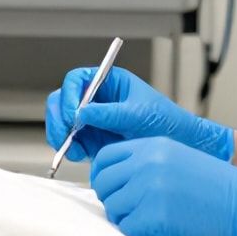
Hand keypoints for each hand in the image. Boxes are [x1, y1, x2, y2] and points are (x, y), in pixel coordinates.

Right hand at [44, 66, 233, 162]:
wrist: (177, 145)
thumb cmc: (165, 121)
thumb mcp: (137, 115)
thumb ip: (109, 113)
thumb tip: (81, 112)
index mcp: (108, 82)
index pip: (77, 80)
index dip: (70, 95)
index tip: (73, 114)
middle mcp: (96, 98)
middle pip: (62, 100)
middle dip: (59, 117)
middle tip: (66, 134)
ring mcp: (92, 119)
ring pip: (62, 122)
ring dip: (61, 135)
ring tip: (73, 149)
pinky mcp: (92, 139)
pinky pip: (70, 141)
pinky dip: (68, 148)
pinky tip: (79, 155)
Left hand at [90, 137, 236, 235]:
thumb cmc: (222, 191)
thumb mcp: (181, 161)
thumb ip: (149, 165)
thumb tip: (118, 184)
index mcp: (153, 145)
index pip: (106, 158)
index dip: (104, 177)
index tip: (113, 191)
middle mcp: (147, 162)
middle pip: (103, 183)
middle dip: (113, 201)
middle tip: (133, 213)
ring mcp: (149, 187)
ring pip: (113, 209)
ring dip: (128, 220)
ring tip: (154, 223)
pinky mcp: (155, 214)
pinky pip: (129, 229)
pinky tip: (163, 233)